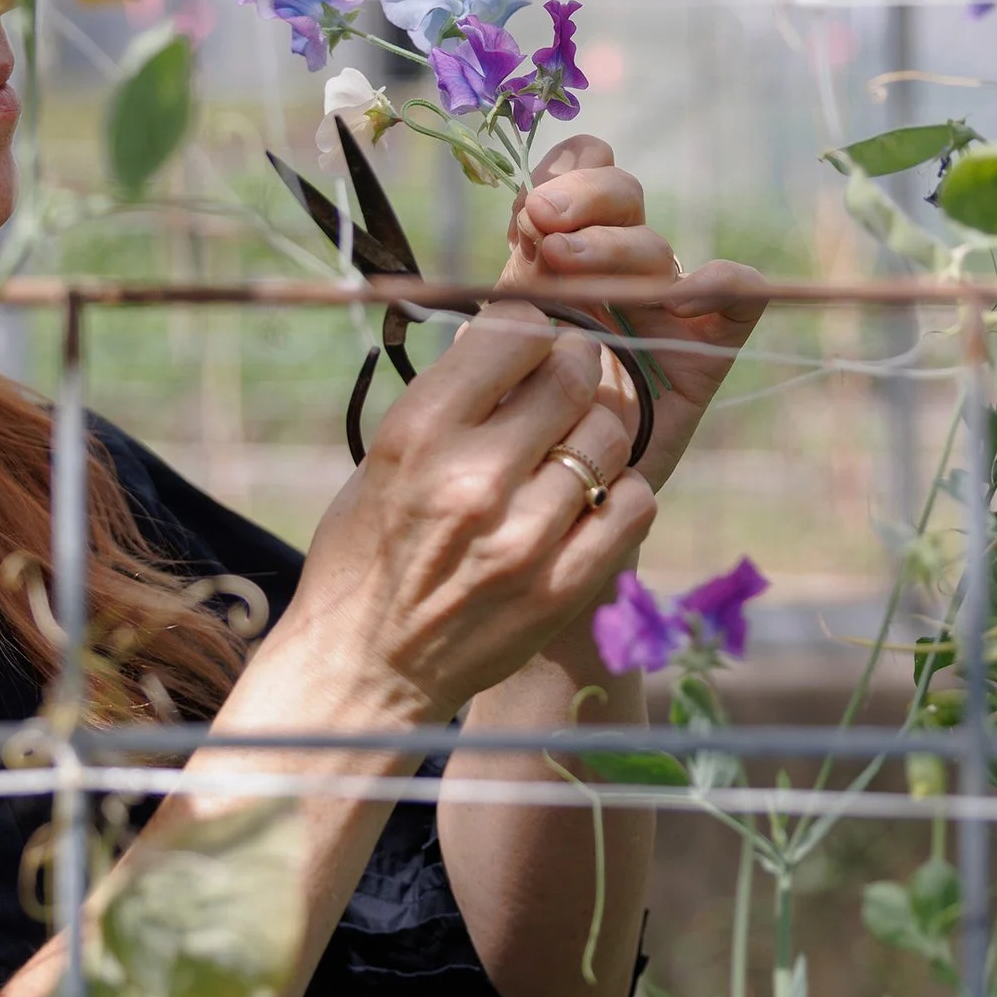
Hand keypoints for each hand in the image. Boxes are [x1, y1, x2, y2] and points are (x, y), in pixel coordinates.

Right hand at [274, 304, 655, 722]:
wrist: (362, 666)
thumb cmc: (367, 549)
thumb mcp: (386, 456)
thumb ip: (454, 398)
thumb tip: (521, 335)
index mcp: (418, 434)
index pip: (516, 331)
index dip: (532, 330)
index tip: (529, 346)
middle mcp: (472, 480)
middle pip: (573, 377)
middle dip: (575, 368)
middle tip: (564, 385)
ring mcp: (523, 539)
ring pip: (610, 436)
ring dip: (597, 431)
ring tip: (570, 449)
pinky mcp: (560, 589)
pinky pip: (634, 504)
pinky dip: (621, 492)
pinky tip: (590, 500)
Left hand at [503, 135, 764, 490]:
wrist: (549, 497)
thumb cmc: (510, 418)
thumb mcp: (496, 339)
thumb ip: (509, 276)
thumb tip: (524, 217)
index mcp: (561, 250)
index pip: (576, 174)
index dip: (558, 173)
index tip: (526, 207)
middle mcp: (616, 268)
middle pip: (621, 197)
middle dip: (581, 197)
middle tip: (542, 224)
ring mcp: (665, 307)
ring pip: (656, 246)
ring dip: (611, 245)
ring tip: (562, 263)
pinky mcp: (706, 351)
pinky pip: (739, 299)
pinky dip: (723, 284)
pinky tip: (685, 298)